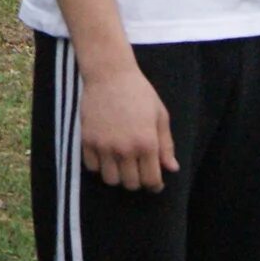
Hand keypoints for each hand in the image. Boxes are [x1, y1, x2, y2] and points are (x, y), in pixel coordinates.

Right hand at [78, 57, 178, 189]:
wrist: (109, 74)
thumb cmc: (139, 92)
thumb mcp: (160, 115)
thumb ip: (166, 145)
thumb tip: (172, 168)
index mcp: (147, 143)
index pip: (151, 180)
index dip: (155, 185)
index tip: (155, 183)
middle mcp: (125, 148)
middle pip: (131, 184)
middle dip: (137, 181)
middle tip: (138, 170)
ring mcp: (104, 146)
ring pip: (111, 180)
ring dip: (118, 176)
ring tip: (121, 165)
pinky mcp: (87, 141)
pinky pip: (92, 168)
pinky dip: (100, 166)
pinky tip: (106, 155)